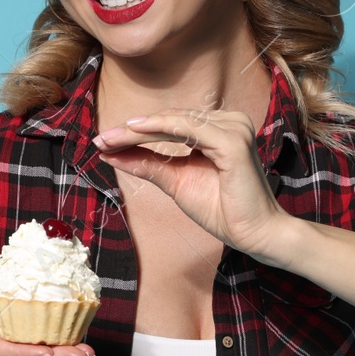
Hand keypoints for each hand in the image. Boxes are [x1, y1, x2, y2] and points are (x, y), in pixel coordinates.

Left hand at [92, 107, 292, 259]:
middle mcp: (230, 122)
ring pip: (176, 121)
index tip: (103, 141)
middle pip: (171, 120)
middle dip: (132, 131)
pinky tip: (136, 130)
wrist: (254, 235)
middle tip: (100, 139)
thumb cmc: (222, 210)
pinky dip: (161, 127)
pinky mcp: (233, 141)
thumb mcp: (176, 183)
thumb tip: (111, 154)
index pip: (171, 124)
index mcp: (219, 130)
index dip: (136, 132)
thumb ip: (148, 165)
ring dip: (140, 129)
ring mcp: (234, 128)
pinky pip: (190, 129)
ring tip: (110, 137)